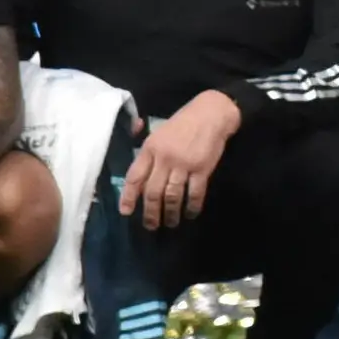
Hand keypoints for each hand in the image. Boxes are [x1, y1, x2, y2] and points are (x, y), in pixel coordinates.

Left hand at [120, 92, 240, 229]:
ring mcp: (184, 164)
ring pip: (172, 195)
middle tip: (150, 225)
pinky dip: (192, 206)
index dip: (128, 196)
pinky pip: (195, 193)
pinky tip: (190, 213)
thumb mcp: (158, 132)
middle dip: (150, 212)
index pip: (135, 177)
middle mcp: (164, 158)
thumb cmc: (183, 123)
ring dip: (170, 213)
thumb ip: (146, 152)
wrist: (211, 113)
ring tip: (170, 223)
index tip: (126, 212)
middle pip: (153, 191)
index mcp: (150, 148)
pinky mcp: (202, 168)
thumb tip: (137, 176)